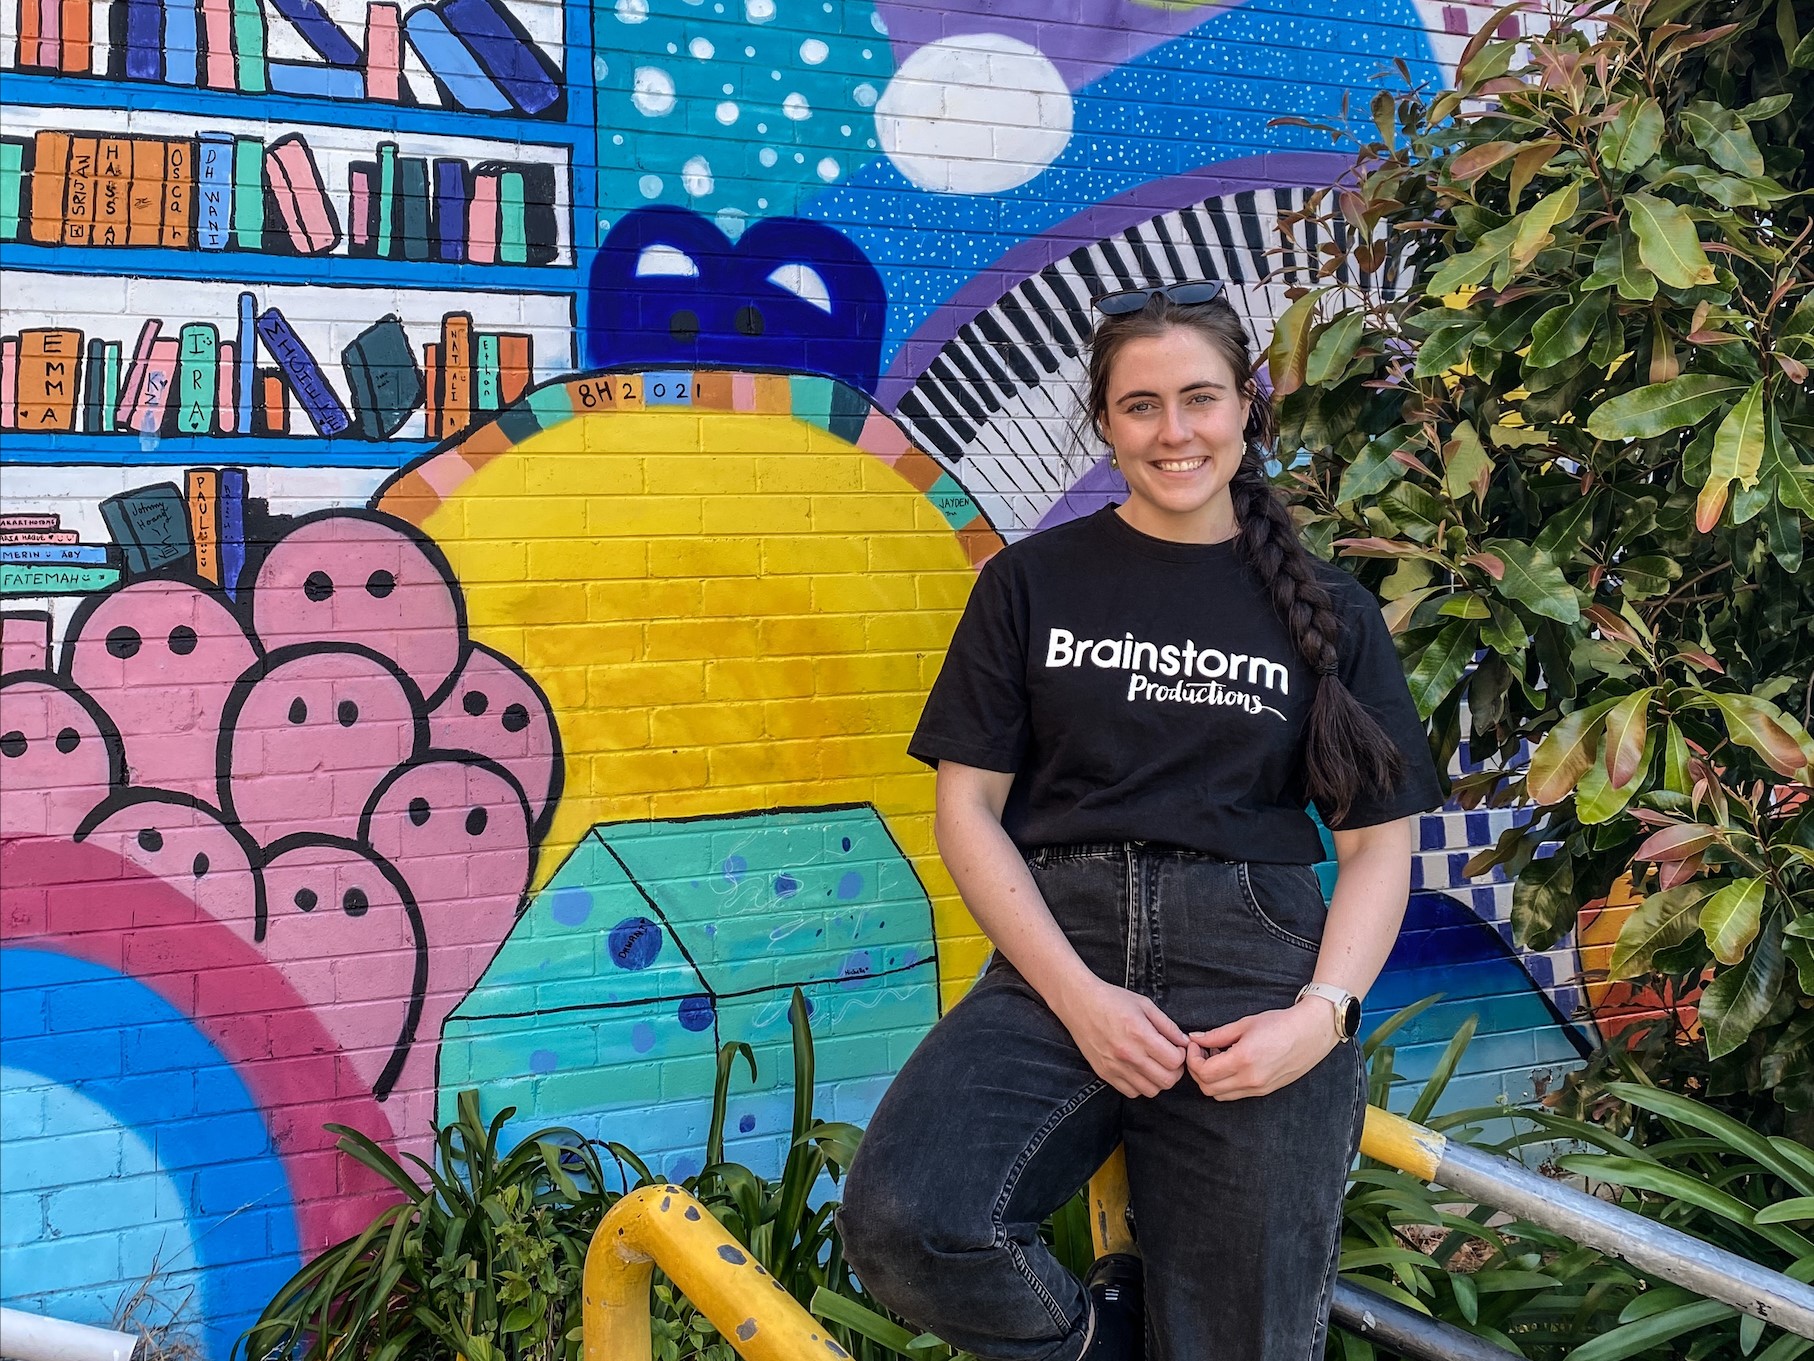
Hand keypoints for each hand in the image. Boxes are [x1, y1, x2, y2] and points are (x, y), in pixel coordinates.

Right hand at [1052, 977, 1189, 1097]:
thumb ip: (1167, 1026)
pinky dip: (1140, 1085)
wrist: (1079, 1003)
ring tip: (1154, 1064)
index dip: (1181, 1055)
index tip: (1176, 1047)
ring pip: (1151, 1090)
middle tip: (1169, 1058)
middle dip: (1174, 1070)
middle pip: (1166, 1080)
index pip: (1174, 1061)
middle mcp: (1128, 1054)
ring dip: (1158, 1080)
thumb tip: (1185, 1042)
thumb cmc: (1112, 1000)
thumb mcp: (1144, 1005)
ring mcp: (1115, 1067)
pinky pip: (1131, 1092)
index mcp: (1139, 1034)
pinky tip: (1139, 1070)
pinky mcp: (1105, 1073)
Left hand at [1186, 1000, 1338, 1100]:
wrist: (1311, 1033)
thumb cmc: (1280, 1024)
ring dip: (1210, 1080)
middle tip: (1200, 1051)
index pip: (1203, 1071)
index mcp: (1243, 1060)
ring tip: (1216, 1058)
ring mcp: (1258, 1088)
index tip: (1194, 1044)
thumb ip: (1216, 1034)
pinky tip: (1230, 1065)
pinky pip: (1235, 1094)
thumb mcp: (1245, 1024)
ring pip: (1220, 1095)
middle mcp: (1250, 1079)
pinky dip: (1225, 1084)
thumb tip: (1195, 1038)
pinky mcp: (1265, 1091)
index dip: (1192, 1058)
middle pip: (1208, 1088)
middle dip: (1197, 1070)